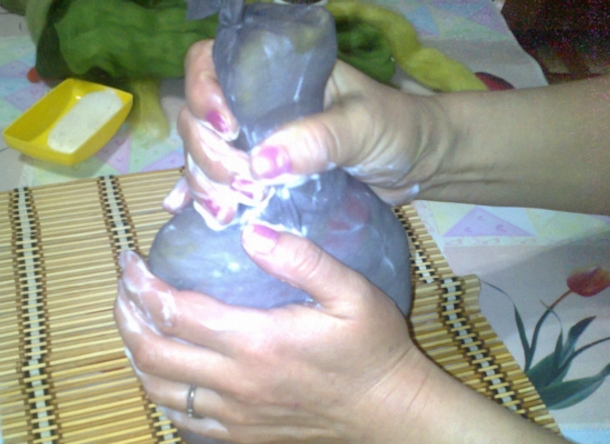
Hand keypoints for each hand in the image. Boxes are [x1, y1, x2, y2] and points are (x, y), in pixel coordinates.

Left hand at [114, 224, 432, 443]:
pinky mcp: (239, 433)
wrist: (387, 411)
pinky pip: (181, 416)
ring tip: (134, 324)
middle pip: (152, 351)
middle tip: (123, 289)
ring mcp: (232, 413)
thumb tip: (250, 232)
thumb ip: (301, 259)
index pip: (173, 311)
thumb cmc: (373, 348)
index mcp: (255, 341)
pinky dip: (159, 390)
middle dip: (126, 316)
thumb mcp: (351, 292)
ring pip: (158, 388)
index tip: (129, 261)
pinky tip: (160, 371)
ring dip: (136, 354)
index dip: (140, 284)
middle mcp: (233, 381)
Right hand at [164, 40, 447, 226]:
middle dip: (209, 155)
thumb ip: (319, 140)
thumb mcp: (362, 127)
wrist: (416, 164)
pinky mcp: (259, 178)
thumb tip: (262, 164)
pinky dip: (202, 197)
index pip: (211, 64)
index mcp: (275, 74)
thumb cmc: (395, 129)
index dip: (204, 92)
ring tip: (228, 213)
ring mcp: (254, 142)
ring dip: (204, 183)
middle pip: (197, 117)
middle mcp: (254, 105)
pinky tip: (193, 213)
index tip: (229, 130)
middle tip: (244, 187)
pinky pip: (216, 183)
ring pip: (201, 154)